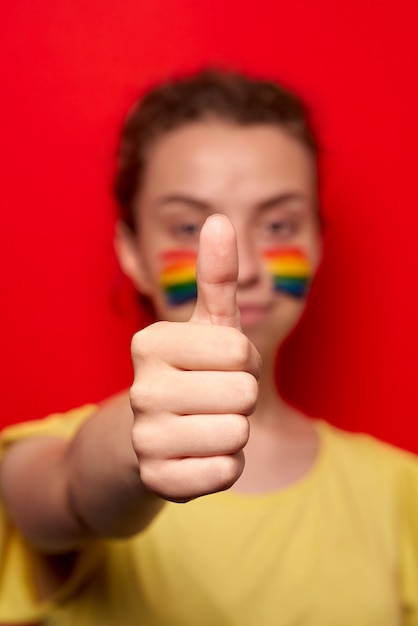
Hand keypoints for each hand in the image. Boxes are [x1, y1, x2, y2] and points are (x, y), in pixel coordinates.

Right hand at [130, 215, 260, 501]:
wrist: (154, 436)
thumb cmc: (192, 373)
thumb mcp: (206, 325)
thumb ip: (215, 276)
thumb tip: (221, 219)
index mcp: (151, 344)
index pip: (240, 351)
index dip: (243, 361)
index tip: (219, 366)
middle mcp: (141, 390)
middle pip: (242, 393)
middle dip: (241, 398)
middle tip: (214, 400)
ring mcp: (145, 438)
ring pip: (237, 434)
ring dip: (235, 432)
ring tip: (207, 425)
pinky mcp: (157, 481)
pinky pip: (225, 472)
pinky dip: (226, 466)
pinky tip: (200, 455)